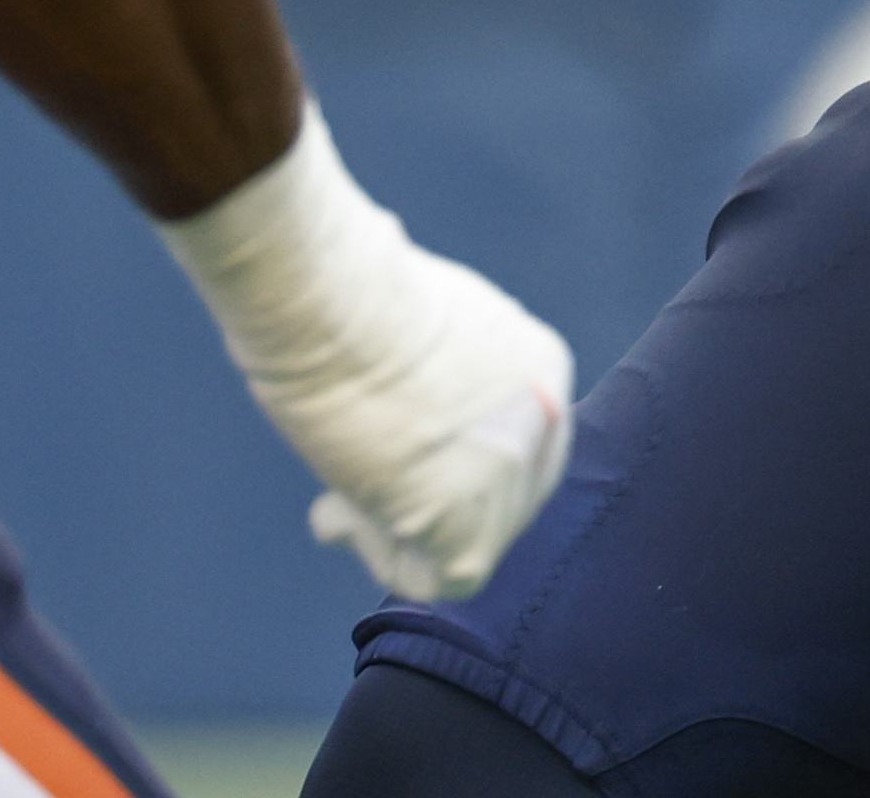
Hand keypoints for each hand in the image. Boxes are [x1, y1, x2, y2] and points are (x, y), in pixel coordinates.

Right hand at [277, 242, 574, 599]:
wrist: (325, 295)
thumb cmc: (348, 290)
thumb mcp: (427, 325)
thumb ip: (450, 381)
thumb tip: (410, 439)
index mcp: (541, 364)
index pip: (517, 449)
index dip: (455, 470)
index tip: (393, 464)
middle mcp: (543, 421)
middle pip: (500, 502)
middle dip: (430, 506)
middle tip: (354, 492)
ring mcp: (509, 473)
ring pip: (466, 543)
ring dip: (395, 530)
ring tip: (335, 497)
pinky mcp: (466, 521)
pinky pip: (435, 578)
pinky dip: (382, 557)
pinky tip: (336, 515)